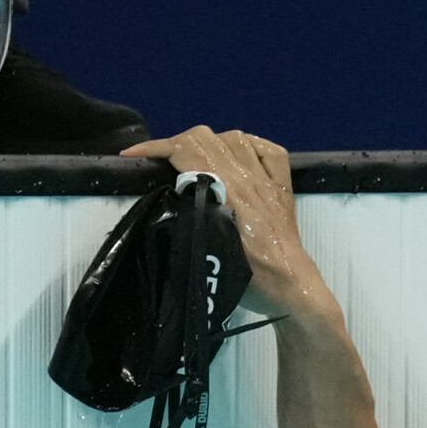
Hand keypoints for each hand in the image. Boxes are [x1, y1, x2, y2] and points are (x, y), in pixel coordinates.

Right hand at [121, 127, 331, 322]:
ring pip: (235, 138)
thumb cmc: (252, 278)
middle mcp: (250, 179)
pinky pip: (271, 152)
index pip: (188, 150)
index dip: (155, 147)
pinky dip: (250, 145)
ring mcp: (269, 182)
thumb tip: (175, 189)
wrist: (294, 289)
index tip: (132, 156)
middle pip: (207, 138)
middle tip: (159, 160)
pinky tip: (237, 152)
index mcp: (230, 191)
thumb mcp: (210, 247)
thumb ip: (193, 214)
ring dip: (208, 141)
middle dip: (176, 142)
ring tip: (193, 156)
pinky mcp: (283, 190)